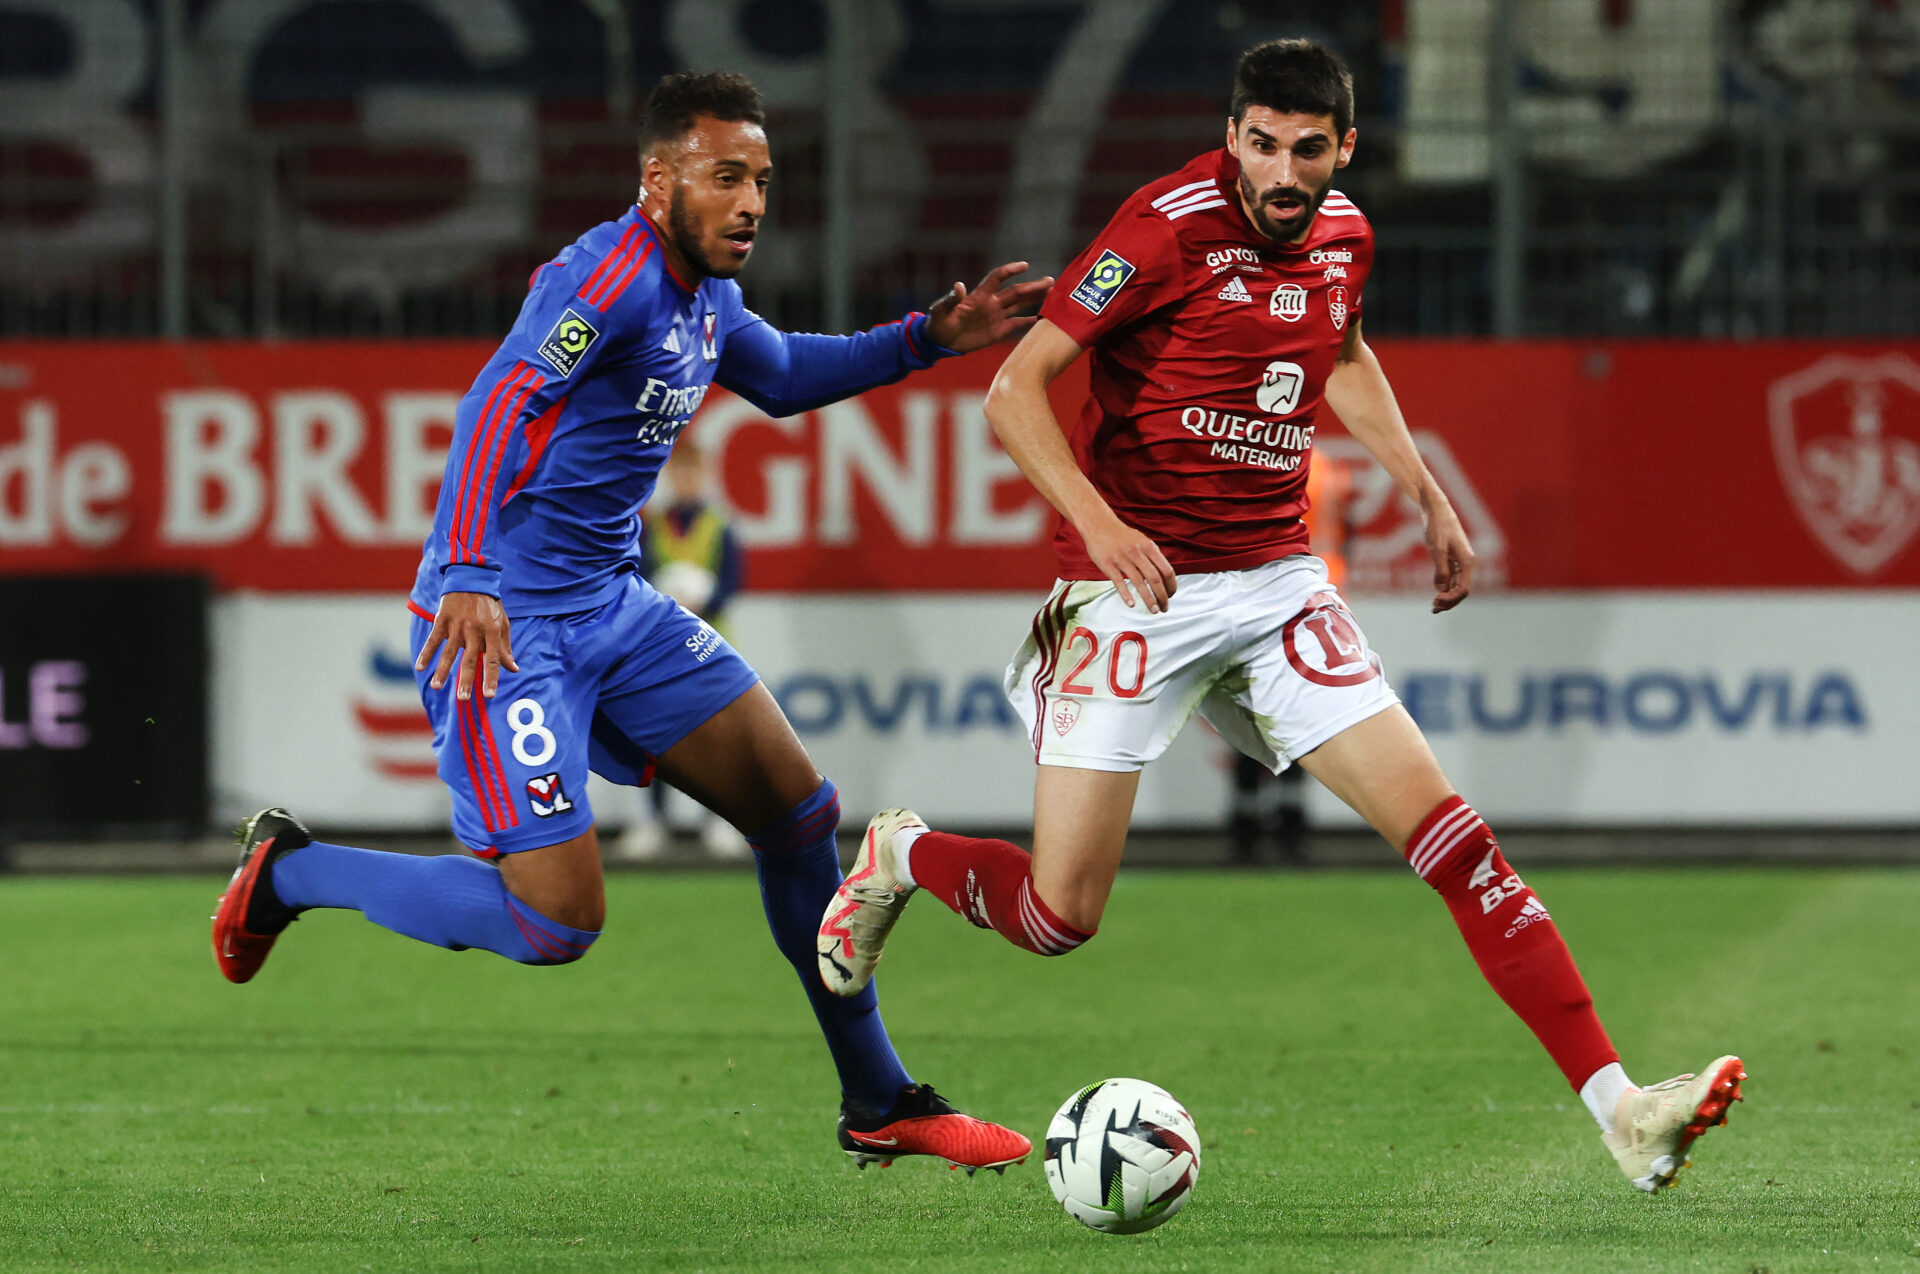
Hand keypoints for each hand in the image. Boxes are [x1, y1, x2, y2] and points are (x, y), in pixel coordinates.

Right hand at [415, 592, 518, 699]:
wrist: (471, 578)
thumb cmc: (489, 605)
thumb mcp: (502, 623)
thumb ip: (505, 647)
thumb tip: (513, 669)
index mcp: (492, 632)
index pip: (492, 659)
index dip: (491, 678)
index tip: (489, 695)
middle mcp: (475, 630)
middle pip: (470, 659)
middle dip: (466, 680)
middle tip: (463, 699)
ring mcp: (457, 625)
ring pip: (449, 652)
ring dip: (442, 671)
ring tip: (437, 687)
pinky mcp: (442, 619)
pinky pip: (433, 640)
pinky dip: (426, 653)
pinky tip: (420, 667)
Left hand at [924, 262, 1053, 352]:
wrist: (940, 342)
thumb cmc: (938, 323)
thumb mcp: (940, 310)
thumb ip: (950, 299)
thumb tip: (959, 286)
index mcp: (979, 296)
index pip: (997, 278)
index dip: (1010, 271)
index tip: (1024, 265)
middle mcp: (991, 303)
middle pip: (1015, 292)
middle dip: (1032, 286)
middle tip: (1050, 281)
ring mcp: (996, 317)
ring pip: (1019, 305)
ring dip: (1035, 298)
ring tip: (1052, 291)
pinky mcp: (997, 331)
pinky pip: (1016, 324)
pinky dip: (1029, 322)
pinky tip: (1042, 319)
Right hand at [1083, 514, 1176, 614]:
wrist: (1098, 524)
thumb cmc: (1122, 536)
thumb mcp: (1142, 541)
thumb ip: (1153, 556)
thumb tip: (1166, 576)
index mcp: (1149, 547)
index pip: (1166, 570)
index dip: (1171, 586)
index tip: (1171, 595)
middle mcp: (1137, 552)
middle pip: (1155, 579)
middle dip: (1162, 596)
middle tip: (1164, 608)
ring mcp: (1122, 558)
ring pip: (1139, 583)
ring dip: (1149, 599)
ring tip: (1154, 610)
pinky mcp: (1108, 564)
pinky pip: (1119, 582)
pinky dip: (1126, 594)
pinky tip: (1132, 604)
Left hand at [1423, 494, 1474, 612]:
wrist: (1436, 508)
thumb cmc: (1438, 526)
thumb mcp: (1437, 548)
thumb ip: (1440, 569)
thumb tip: (1441, 589)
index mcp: (1467, 561)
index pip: (1464, 589)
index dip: (1451, 599)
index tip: (1435, 602)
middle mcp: (1467, 563)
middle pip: (1462, 590)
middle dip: (1449, 601)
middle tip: (1433, 609)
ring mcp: (1460, 561)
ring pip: (1457, 586)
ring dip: (1447, 597)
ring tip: (1434, 607)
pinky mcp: (1453, 558)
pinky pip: (1452, 579)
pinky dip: (1445, 588)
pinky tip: (1436, 595)